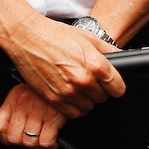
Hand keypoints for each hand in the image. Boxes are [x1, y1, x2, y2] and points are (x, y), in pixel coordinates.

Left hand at [0, 83, 66, 147]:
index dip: (4, 138)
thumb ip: (14, 111)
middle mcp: (23, 104)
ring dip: (37, 145)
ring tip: (43, 137)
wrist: (64, 80)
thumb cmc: (44, 91)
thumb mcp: (23, 94)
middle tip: (32, 138)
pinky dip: (50, 145)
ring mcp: (38, 111)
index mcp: (13, 99)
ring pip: (30, 142)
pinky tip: (53, 138)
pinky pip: (46, 142)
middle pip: (14, 138)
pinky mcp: (53, 117)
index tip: (12, 138)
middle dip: (23, 142)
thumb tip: (9, 135)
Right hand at [3, 14, 123, 116]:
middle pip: (103, 98)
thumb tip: (121, 58)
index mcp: (95, 64)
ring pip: (89, 107)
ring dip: (86, 100)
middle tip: (90, 81)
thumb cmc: (55, 35)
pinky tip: (70, 95)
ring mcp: (68, 92)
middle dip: (99, 91)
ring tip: (78, 87)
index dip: (116, 86)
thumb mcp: (87, 37)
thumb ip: (108, 50)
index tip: (111, 84)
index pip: (118, 88)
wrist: (27, 38)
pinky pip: (73, 113)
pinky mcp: (54, 99)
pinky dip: (74, 107)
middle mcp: (84, 80)